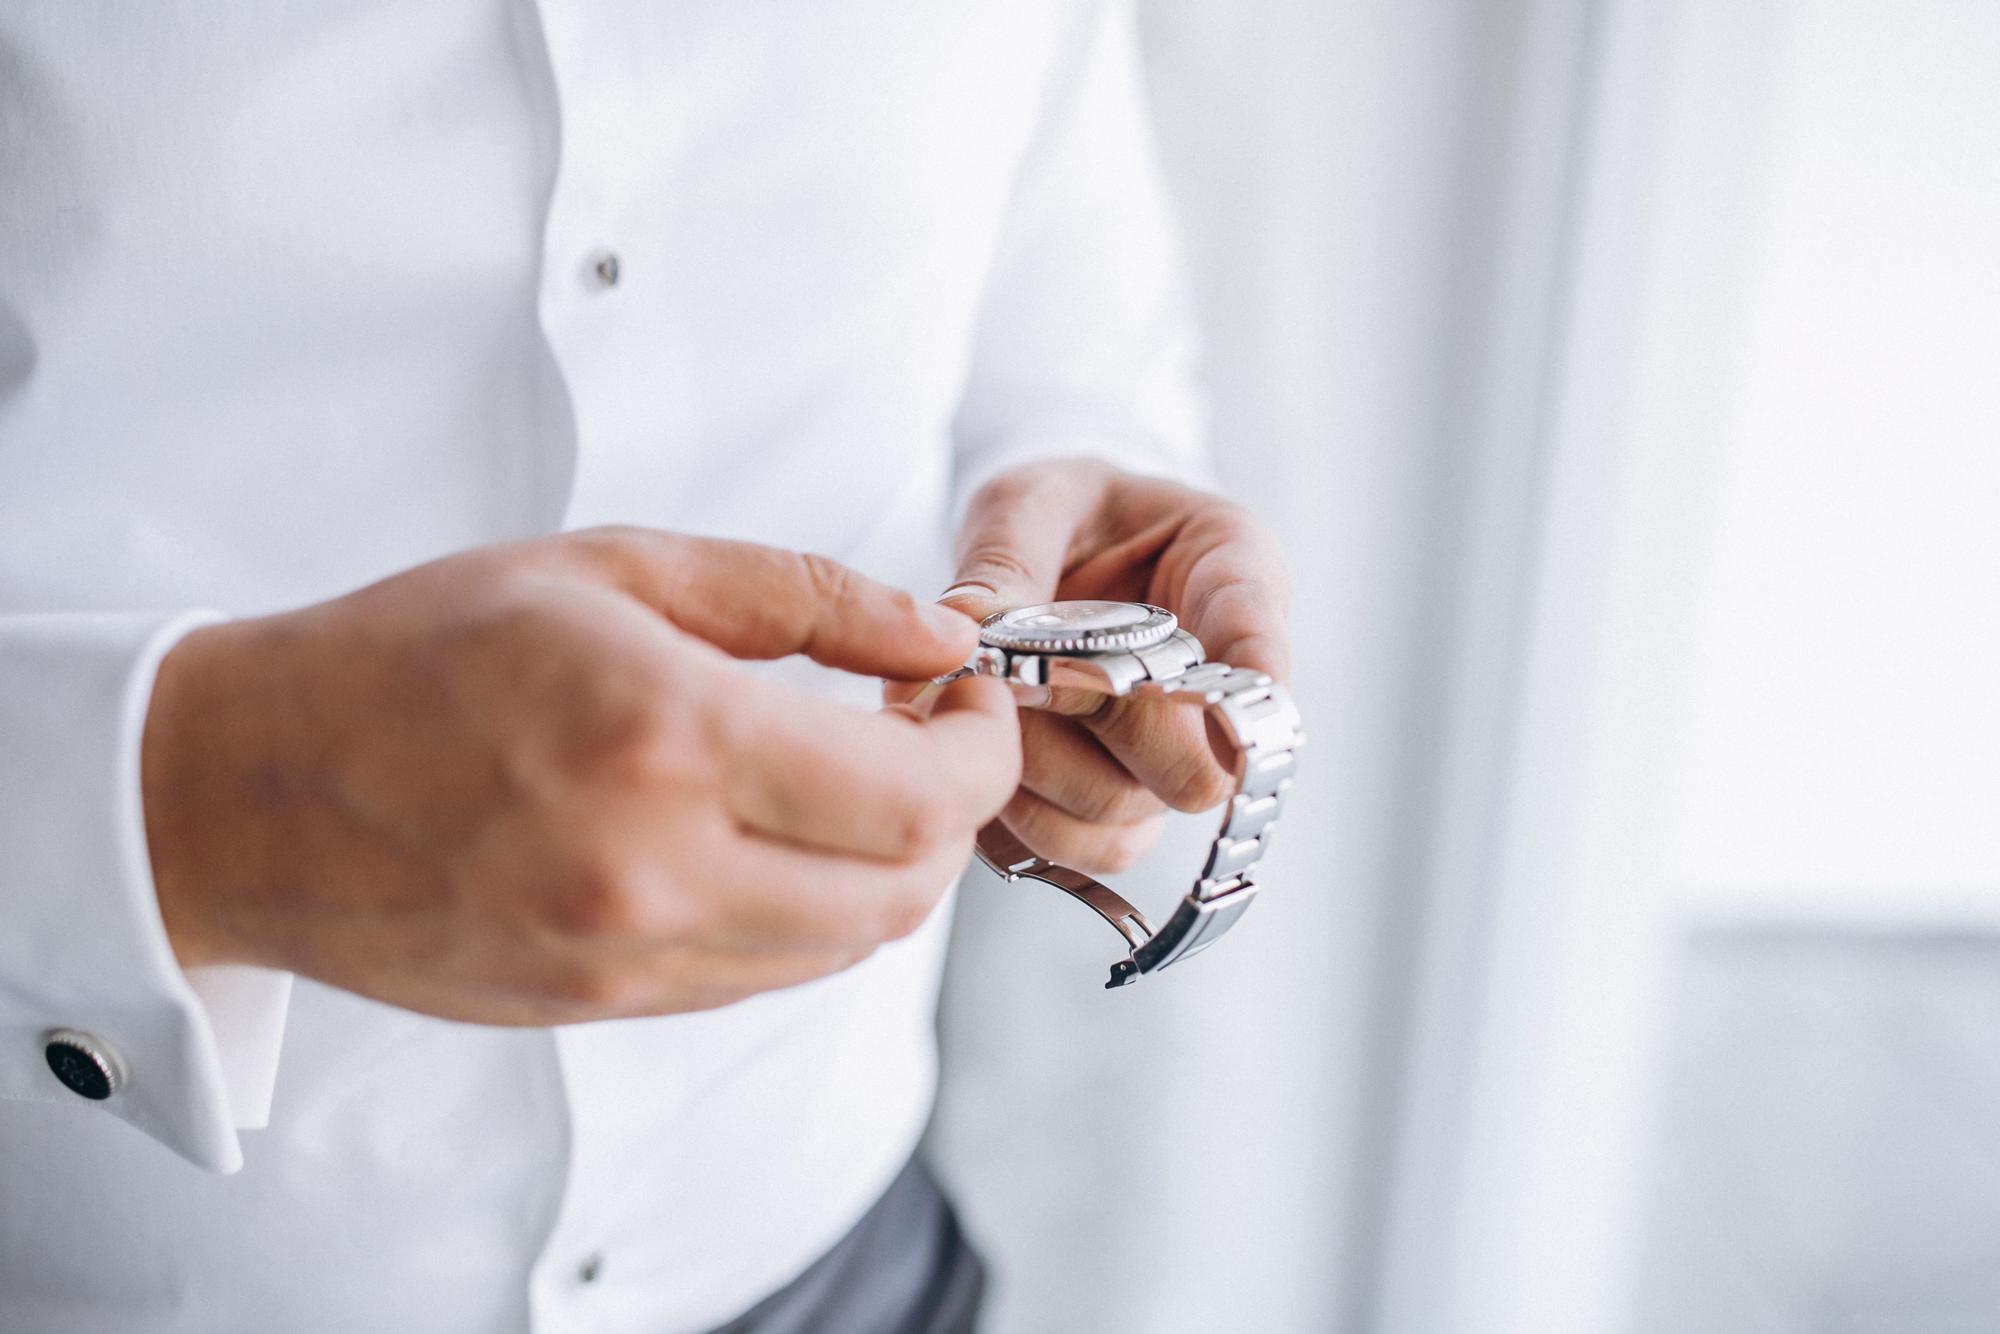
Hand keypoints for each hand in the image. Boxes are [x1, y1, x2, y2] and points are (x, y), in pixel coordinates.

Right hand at [140, 528, 1019, 1022]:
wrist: (251, 790)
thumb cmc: (418, 653)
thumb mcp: (614, 568)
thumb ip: (801, 595)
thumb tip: (935, 632)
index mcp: (664, 740)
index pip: (916, 797)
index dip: (981, 746)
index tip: (966, 691)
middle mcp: (656, 874)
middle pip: (907, 889)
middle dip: (957, 807)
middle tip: (930, 727)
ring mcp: (628, 960)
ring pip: (851, 946)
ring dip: (893, 863)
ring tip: (861, 773)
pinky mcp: (606, 1006)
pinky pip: (771, 973)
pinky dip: (819, 907)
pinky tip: (785, 830)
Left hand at [930, 458, 1289, 873]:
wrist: (1048, 550)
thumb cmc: (1060, 514)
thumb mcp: (1033, 501)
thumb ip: (1009, 552)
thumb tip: (969, 620)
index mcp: (1228, 572)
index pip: (1257, 632)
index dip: (1252, 677)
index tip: (1233, 714)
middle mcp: (1215, 686)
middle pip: (1193, 769)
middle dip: (1096, 723)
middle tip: (1020, 668)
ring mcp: (1165, 758)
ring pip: (1126, 820)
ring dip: (1039, 774)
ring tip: (989, 705)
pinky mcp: (1108, 805)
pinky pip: (1070, 847)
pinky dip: (1012, 813)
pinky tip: (979, 748)